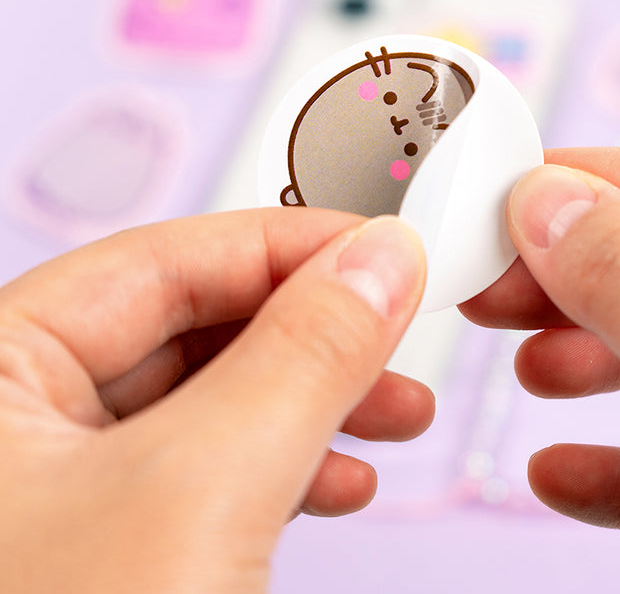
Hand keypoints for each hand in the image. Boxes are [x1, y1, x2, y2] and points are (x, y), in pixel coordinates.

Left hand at [0, 209, 429, 592]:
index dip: (290, 244)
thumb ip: (301, 356)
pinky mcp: (103, 552)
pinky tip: (342, 481)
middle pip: (195, 323)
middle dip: (314, 328)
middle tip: (404, 331)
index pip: (169, 256)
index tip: (389, 250)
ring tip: (397, 410)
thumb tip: (381, 259)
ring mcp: (57, 492)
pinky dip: (287, 466)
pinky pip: (208, 472)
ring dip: (314, 397)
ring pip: (211, 398)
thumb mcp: (199, 491)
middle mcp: (16, 419)